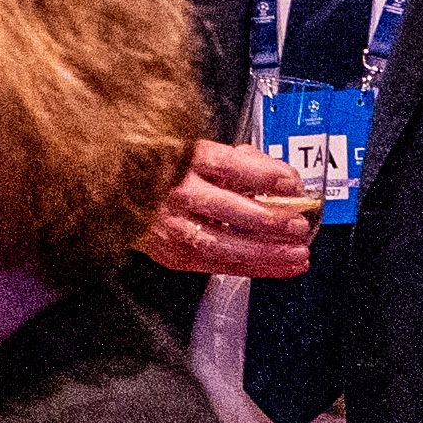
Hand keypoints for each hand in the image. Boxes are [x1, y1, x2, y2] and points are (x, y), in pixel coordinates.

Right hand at [145, 137, 321, 279]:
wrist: (124, 198)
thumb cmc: (169, 174)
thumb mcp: (201, 154)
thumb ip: (242, 162)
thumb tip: (284, 179)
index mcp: (185, 160)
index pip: (228, 165)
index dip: (262, 175)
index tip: (290, 183)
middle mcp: (177, 193)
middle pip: (226, 208)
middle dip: (268, 219)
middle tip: (298, 225)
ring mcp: (173, 227)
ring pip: (223, 244)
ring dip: (265, 252)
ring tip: (297, 253)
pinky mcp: (173, 254)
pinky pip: (219, 265)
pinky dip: (255, 268)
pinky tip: (281, 266)